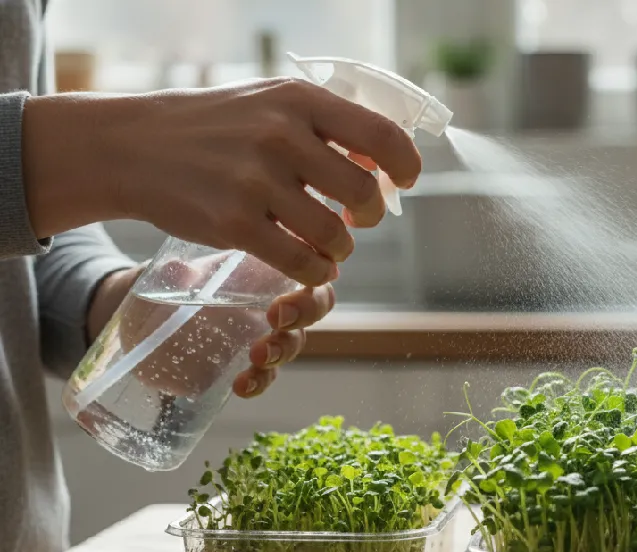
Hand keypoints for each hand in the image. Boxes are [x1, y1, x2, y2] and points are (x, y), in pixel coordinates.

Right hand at [23, 78, 421, 286]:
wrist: (135, 145)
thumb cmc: (217, 126)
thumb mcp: (272, 104)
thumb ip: (328, 126)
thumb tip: (387, 158)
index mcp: (299, 101)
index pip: (382, 135)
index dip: (406, 164)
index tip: (405, 180)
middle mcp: (281, 136)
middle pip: (364, 192)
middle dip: (371, 214)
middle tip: (359, 218)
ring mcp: (256, 181)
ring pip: (335, 235)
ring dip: (341, 248)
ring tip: (330, 243)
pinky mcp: (233, 222)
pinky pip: (300, 262)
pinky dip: (314, 271)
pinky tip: (309, 264)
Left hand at [91, 256, 333, 398]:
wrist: (141, 322)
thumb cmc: (167, 290)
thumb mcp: (168, 276)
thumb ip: (176, 275)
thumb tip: (180, 271)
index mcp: (262, 271)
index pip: (305, 272)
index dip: (309, 284)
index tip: (282, 301)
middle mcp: (270, 301)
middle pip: (312, 306)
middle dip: (304, 314)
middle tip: (277, 321)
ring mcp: (261, 334)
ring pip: (293, 341)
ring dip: (282, 350)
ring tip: (258, 357)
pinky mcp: (246, 364)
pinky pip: (266, 374)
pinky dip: (260, 382)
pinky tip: (243, 386)